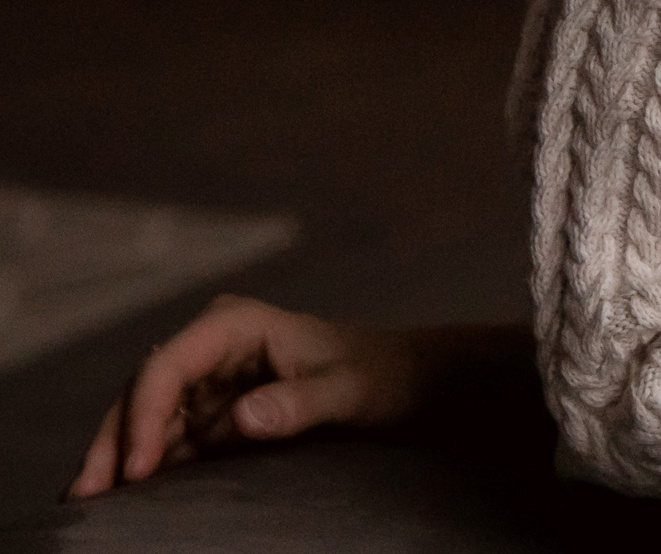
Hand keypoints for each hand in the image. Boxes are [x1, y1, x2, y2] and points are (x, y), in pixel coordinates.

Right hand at [66, 296, 426, 498]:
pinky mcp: (212, 412)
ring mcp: (208, 380)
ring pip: (145, 419)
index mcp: (234, 323)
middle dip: (114, 442)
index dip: (144, 415)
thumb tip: (241, 420)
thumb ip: (299, 402)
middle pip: (143, 393)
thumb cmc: (378, 375)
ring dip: (119, 459)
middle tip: (86, 496)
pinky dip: (145, 468)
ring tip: (88, 508)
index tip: (138, 468)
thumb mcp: (347, 389)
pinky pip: (168, 440)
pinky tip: (123, 503)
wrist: (402, 383)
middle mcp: (211, 346)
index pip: (168, 366)